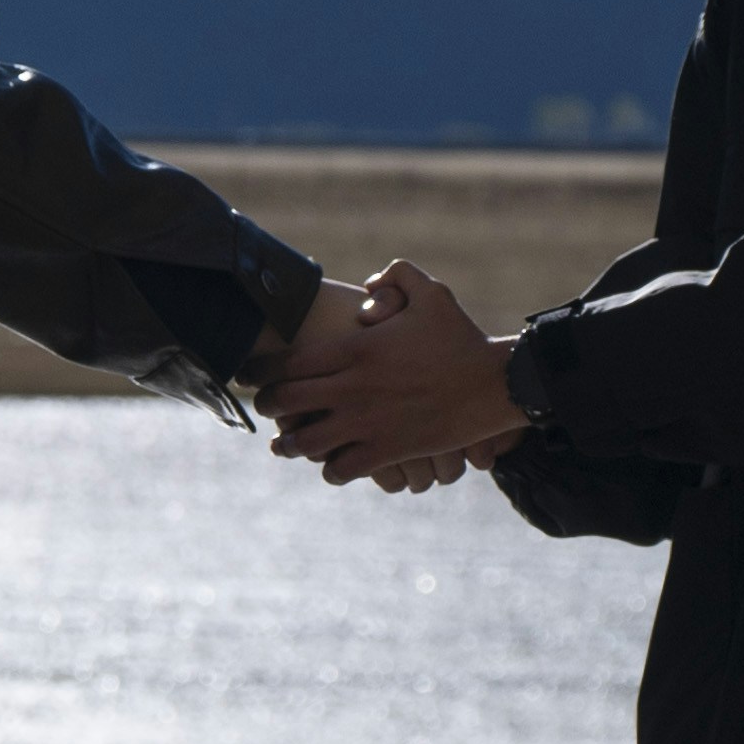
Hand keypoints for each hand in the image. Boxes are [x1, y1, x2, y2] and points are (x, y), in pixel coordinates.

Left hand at [267, 259, 525, 484]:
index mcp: (356, 348)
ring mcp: (368, 422)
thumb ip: (397, 275)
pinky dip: (330, 468)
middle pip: (286, 401)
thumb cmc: (461, 337)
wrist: (494, 384)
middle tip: (267, 408)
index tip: (249, 376)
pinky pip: (340, 468)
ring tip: (285, 444)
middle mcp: (353, 386)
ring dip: (289, 444)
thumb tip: (368, 285)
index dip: (261, 370)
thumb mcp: (432, 292)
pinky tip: (332, 463)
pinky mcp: (387, 450)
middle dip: (268, 406)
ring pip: (305, 441)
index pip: (289, 362)